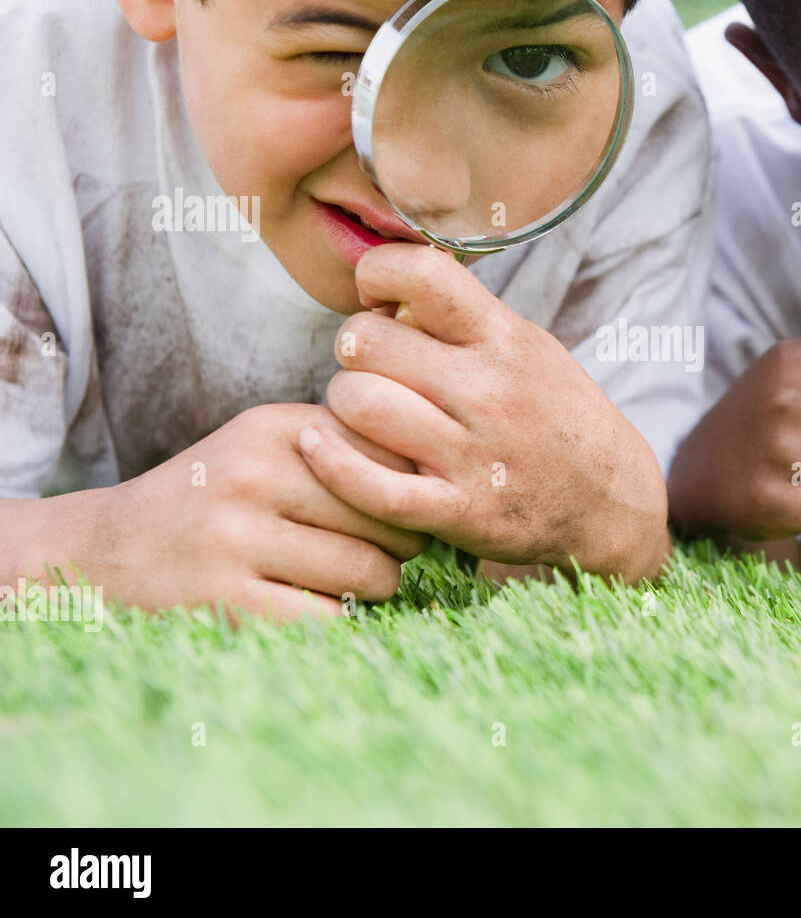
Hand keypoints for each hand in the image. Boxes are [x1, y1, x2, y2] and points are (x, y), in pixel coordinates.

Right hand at [2, 404, 429, 621]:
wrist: (105, 553)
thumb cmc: (216, 497)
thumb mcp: (268, 445)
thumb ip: (346, 444)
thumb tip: (445, 471)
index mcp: (274, 429)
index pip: (390, 454)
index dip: (413, 486)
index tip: (409, 503)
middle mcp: (254, 476)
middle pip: (389, 516)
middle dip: (405, 541)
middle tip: (390, 549)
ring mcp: (235, 540)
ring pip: (370, 573)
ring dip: (381, 586)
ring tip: (359, 579)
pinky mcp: (227, 604)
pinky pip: (331, 620)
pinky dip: (342, 621)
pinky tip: (322, 607)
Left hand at [297, 244, 670, 582]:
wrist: (609, 501)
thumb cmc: (557, 417)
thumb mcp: (528, 348)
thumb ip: (463, 321)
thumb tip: (387, 293)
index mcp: (505, 339)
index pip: (420, 273)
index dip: (377, 275)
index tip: (377, 298)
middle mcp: (489, 390)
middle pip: (367, 343)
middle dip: (354, 350)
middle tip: (370, 368)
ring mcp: (472, 454)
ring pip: (359, 405)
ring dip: (342, 406)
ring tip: (362, 412)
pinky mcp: (458, 511)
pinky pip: (369, 486)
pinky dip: (330, 463)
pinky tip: (319, 448)